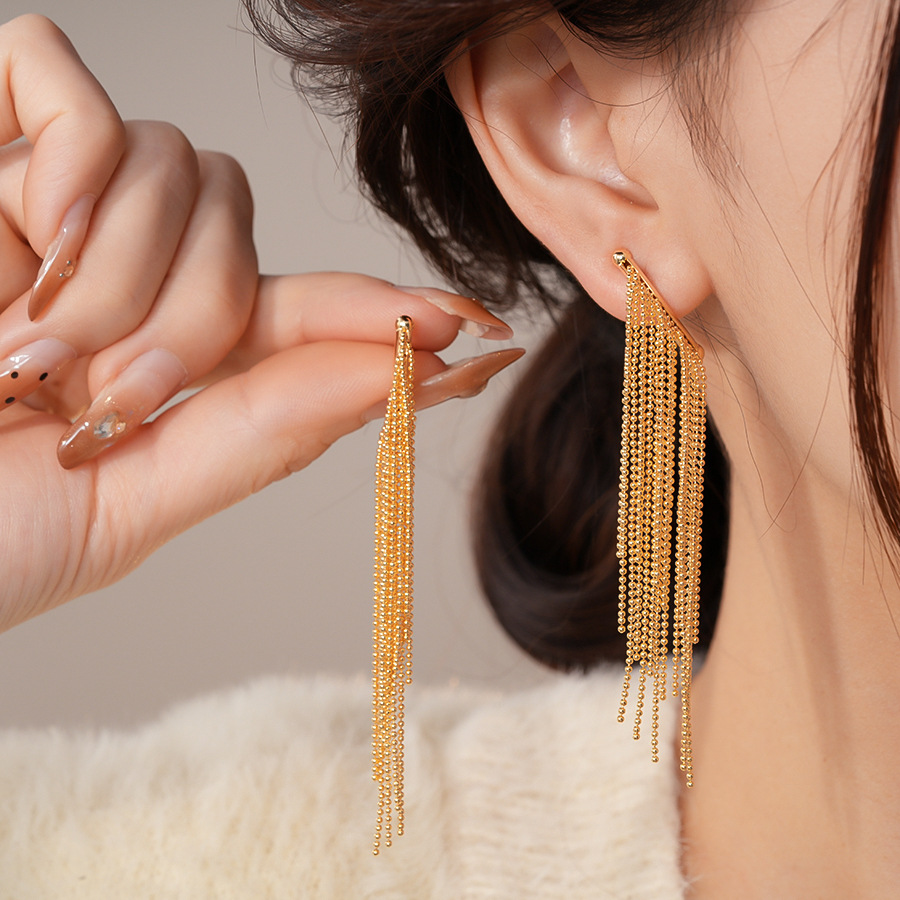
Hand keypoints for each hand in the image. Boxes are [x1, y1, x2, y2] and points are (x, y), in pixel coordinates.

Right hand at [0, 16, 522, 630]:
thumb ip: (261, 435)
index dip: (393, 320)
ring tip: (30, 356)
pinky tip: (20, 246)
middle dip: (197, 315)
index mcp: (173, 368)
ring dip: (123, 275)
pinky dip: (73, 174)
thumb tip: (394, 377)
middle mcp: (129, 279)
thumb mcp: (130, 504)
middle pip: (245, 236)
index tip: (480, 335)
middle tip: (108, 392)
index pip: (312, 322)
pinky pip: (77, 101)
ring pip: (180, 173)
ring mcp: (58, 212)